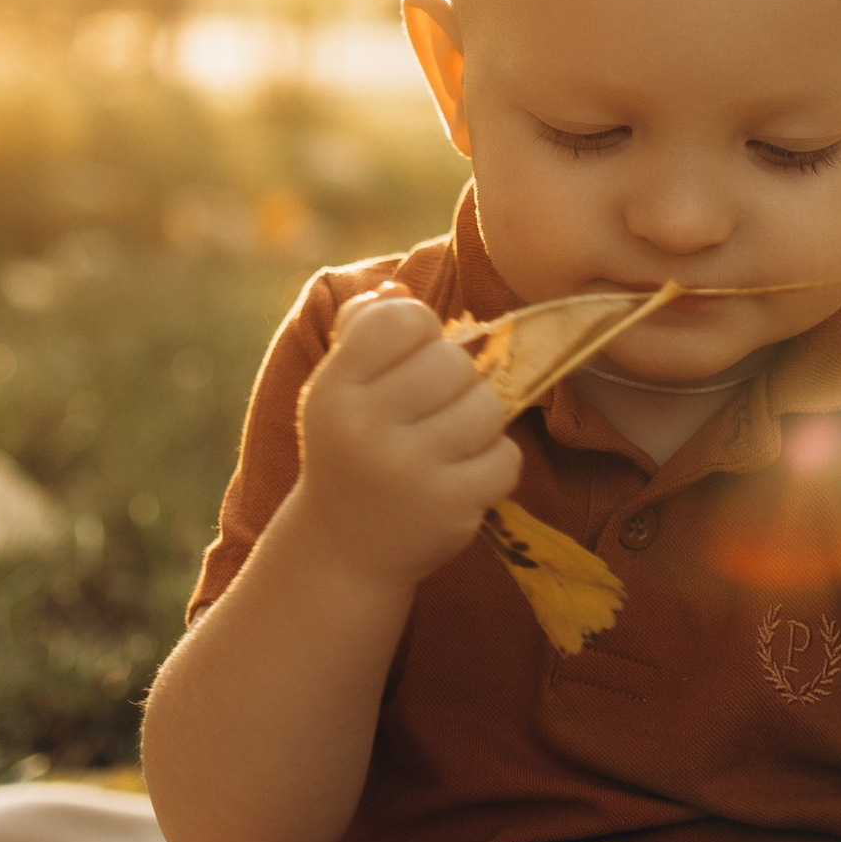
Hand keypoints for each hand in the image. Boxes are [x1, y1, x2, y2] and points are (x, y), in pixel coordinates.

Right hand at [290, 289, 524, 595]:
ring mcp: (408, 472)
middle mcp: (365, 428)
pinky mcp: (449, 508)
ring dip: (480, 420)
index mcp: (333, 389)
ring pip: (488, 407)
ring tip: (454, 438)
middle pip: (453, 361)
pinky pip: (507, 458)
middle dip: (455, 379)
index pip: (402, 319)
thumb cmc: (348, 451)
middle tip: (435, 407)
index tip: (410, 361)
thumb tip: (399, 290)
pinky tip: (465, 474)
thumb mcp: (338, 389)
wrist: (342, 551)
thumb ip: (363, 329)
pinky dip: (495, 463)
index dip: (420, 331)